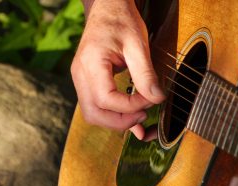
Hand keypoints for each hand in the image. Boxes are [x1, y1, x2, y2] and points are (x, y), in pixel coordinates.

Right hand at [71, 0, 164, 138]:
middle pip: (94, 113)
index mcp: (91, 63)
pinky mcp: (87, 82)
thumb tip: (157, 98)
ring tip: (138, 114)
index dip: (130, 106)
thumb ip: (146, 74)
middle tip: (143, 115)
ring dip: (116, 120)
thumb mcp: (138, 45)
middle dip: (121, 121)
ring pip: (92, 114)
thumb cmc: (121, 21)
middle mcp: (80, 75)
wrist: (107, 9)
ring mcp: (81, 80)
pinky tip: (130, 118)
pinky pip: (96, 106)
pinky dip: (112, 116)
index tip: (150, 100)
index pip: (106, 99)